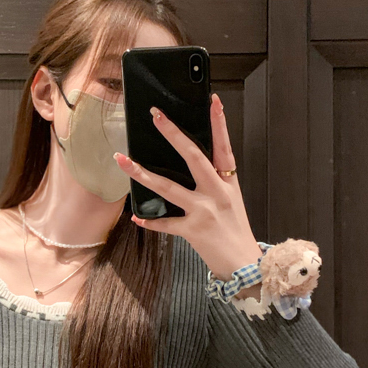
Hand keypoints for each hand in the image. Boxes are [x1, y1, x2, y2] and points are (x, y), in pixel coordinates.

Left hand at [113, 92, 261, 280]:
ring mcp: (203, 211)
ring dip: (142, 173)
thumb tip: (190, 162)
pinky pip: (165, 223)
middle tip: (156, 116)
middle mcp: (216, 193)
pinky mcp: (192, 231)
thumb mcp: (231, 200)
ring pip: (168, 187)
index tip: (212, 101)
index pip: (224, 146)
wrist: (245, 266)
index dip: (219, 123)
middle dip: (173, 134)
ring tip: (123, 160)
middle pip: (193, 157)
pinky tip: (136, 218)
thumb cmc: (236, 231)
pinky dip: (150, 222)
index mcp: (228, 183)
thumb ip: (214, 182)